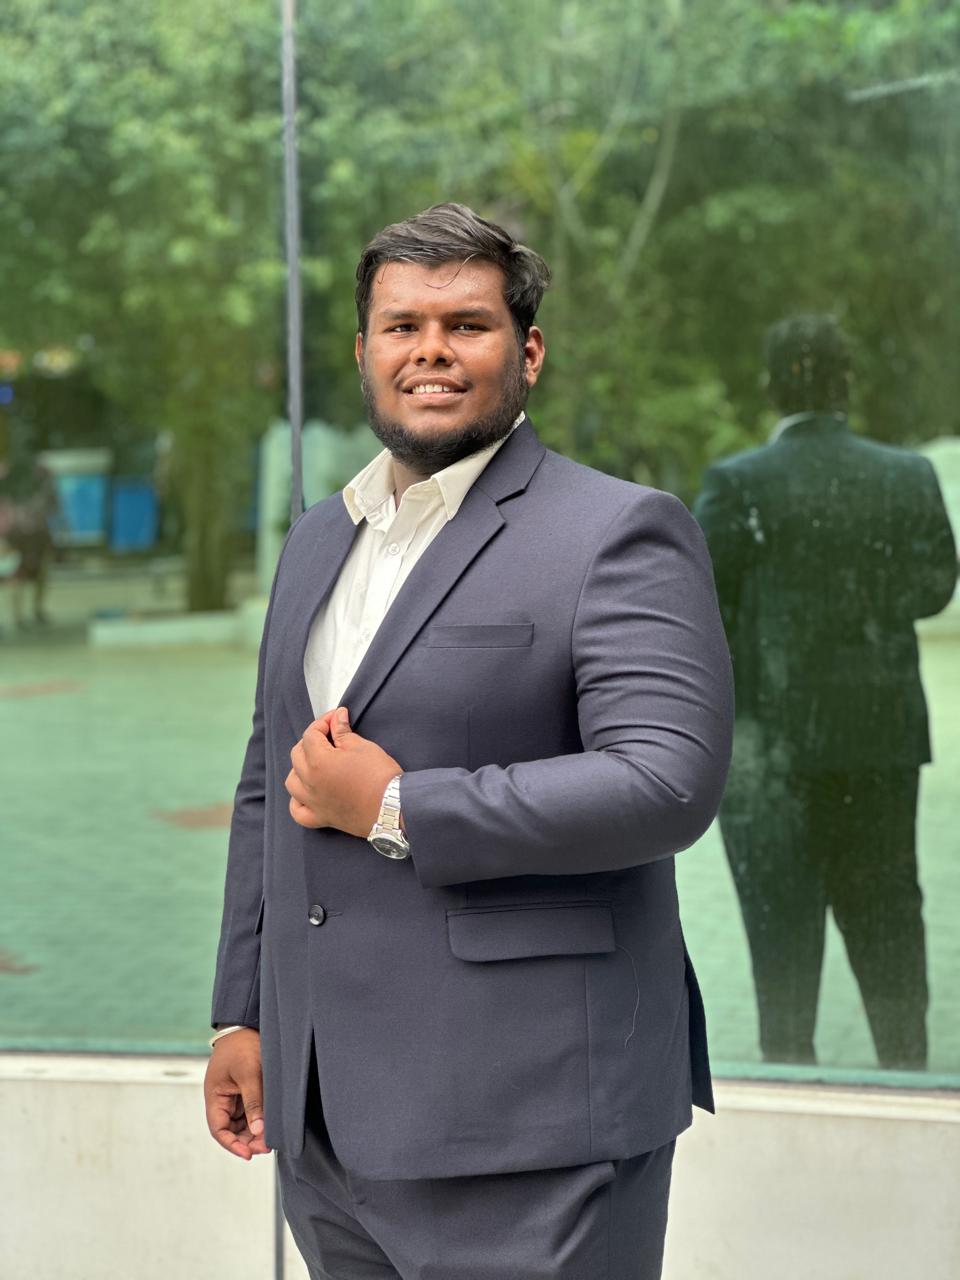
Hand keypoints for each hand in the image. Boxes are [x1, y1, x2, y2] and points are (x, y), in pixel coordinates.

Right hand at [203, 1028, 269, 1160]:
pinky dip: (259, 1120)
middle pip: (231, 1129)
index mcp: (215, 1095)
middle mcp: (222, 1098)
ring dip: (254, 1132)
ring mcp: (234, 1095)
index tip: (249, 1154)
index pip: (218, 1129)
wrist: (248, 1023)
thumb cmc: (243, 1045)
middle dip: (247, 1140)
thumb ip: (254, 1102)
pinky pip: (251, 1111)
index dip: (232, 1144)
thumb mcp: (249, 1073)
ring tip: (271, 1139)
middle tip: (266, 1147)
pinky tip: (271, 1124)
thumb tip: (259, 1130)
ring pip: (242, 1122)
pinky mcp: (247, 1090)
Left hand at [285, 706, 402, 836]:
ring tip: (315, 762)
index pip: (311, 735)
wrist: (393, 807)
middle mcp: (310, 782)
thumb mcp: (362, 746)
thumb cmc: (379, 777)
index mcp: (318, 762)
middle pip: (297, 755)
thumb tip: (337, 717)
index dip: (324, 722)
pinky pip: (297, 811)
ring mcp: (313, 802)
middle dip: (311, 741)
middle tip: (329, 736)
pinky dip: (297, 801)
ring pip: (292, 782)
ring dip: (299, 768)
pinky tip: (306, 793)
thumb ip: (343, 731)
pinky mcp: (321, 818)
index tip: (336, 718)